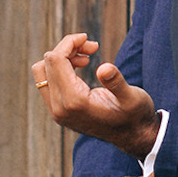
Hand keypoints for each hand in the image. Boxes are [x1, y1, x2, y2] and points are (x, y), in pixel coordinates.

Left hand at [32, 33, 160, 158]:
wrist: (132, 137)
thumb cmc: (135, 116)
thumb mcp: (132, 98)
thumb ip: (117, 83)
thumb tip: (104, 68)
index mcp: (75, 102)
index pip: (56, 60)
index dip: (69, 43)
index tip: (88, 39)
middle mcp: (59, 108)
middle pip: (46, 63)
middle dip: (67, 49)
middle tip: (93, 47)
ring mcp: (57, 111)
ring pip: (43, 72)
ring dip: (62, 58)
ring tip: (88, 56)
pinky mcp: (58, 111)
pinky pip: (48, 82)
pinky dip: (61, 68)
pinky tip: (82, 65)